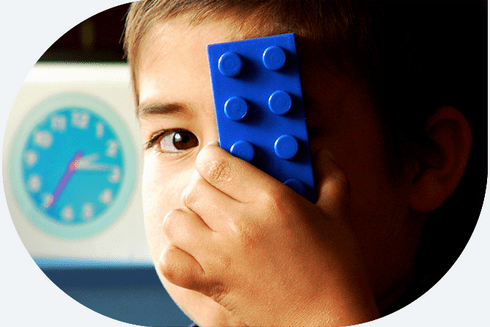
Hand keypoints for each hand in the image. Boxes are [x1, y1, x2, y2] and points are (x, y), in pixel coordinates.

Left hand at [160, 142, 378, 325]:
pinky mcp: (211, 284)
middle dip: (204, 186)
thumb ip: (329, 176)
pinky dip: (176, 254)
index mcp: (271, 200)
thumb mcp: (338, 214)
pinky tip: (197, 252)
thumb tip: (321, 152)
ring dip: (187, 218)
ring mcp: (221, 256)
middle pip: (193, 188)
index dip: (213, 157)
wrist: (328, 322)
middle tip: (221, 195)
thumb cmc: (336, 269)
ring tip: (207, 223)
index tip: (221, 163)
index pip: (214, 162)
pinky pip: (170, 261)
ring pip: (175, 220)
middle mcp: (241, 224)